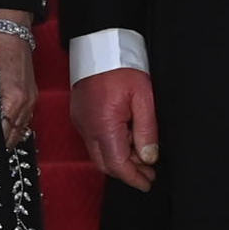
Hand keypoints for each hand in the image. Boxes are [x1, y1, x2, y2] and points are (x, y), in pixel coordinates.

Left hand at [0, 18, 37, 147]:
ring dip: (9, 138)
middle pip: (14, 135)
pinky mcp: (32, 93)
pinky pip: (26, 118)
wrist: (11, 28)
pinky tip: (8, 130)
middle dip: (1, 145)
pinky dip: (17, 127)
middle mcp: (25, 101)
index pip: (3, 132)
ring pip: (22, 128)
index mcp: (13, 99)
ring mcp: (31, 98)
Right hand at [71, 66, 160, 192]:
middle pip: (105, 164)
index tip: (148, 183)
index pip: (117, 164)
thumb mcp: (143, 98)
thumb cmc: (122, 67)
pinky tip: (126, 140)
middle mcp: (88, 128)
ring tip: (142, 155)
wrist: (99, 46)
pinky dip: (110, 147)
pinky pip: (94, 141)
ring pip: (99, 154)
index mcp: (104, 125)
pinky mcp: (80, 116)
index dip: (134, 178)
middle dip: (127, 172)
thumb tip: (149, 157)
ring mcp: (81, 123)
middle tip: (148, 172)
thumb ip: (147, 130)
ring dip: (119, 159)